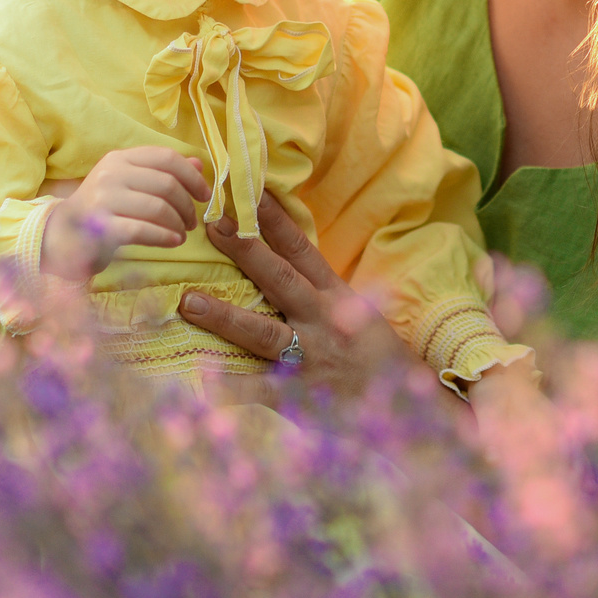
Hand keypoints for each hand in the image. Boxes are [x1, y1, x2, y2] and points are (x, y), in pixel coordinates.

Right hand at [44, 148, 206, 283]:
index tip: (204, 195)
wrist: (62, 238)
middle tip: (191, 222)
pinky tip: (173, 242)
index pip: (166, 157)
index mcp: (119, 158)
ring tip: (182, 234)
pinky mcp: (100, 227)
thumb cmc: (103, 210)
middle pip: (167, 184)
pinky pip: (143, 230)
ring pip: (158, 208)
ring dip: (178, 223)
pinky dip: (165, 237)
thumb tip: (199, 165)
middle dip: (187, 206)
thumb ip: (162, 173)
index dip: (192, 176)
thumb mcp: (130, 184)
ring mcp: (103, 199)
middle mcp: (110, 173)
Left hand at [176, 192, 427, 407]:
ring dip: (225, 316)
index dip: (274, 219)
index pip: (301, 249)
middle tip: (212, 224)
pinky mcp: (300, 396)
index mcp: (336, 295)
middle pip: (280, 279)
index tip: (248, 191)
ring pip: (263, 332)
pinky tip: (202, 383)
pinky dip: (232, 388)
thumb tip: (277, 259)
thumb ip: (318, 290)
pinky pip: (260, 391)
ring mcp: (311, 357)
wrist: (407, 406)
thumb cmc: (375, 355)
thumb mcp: (356, 312)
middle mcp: (324, 320)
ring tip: (190, 302)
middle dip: (245, 250)